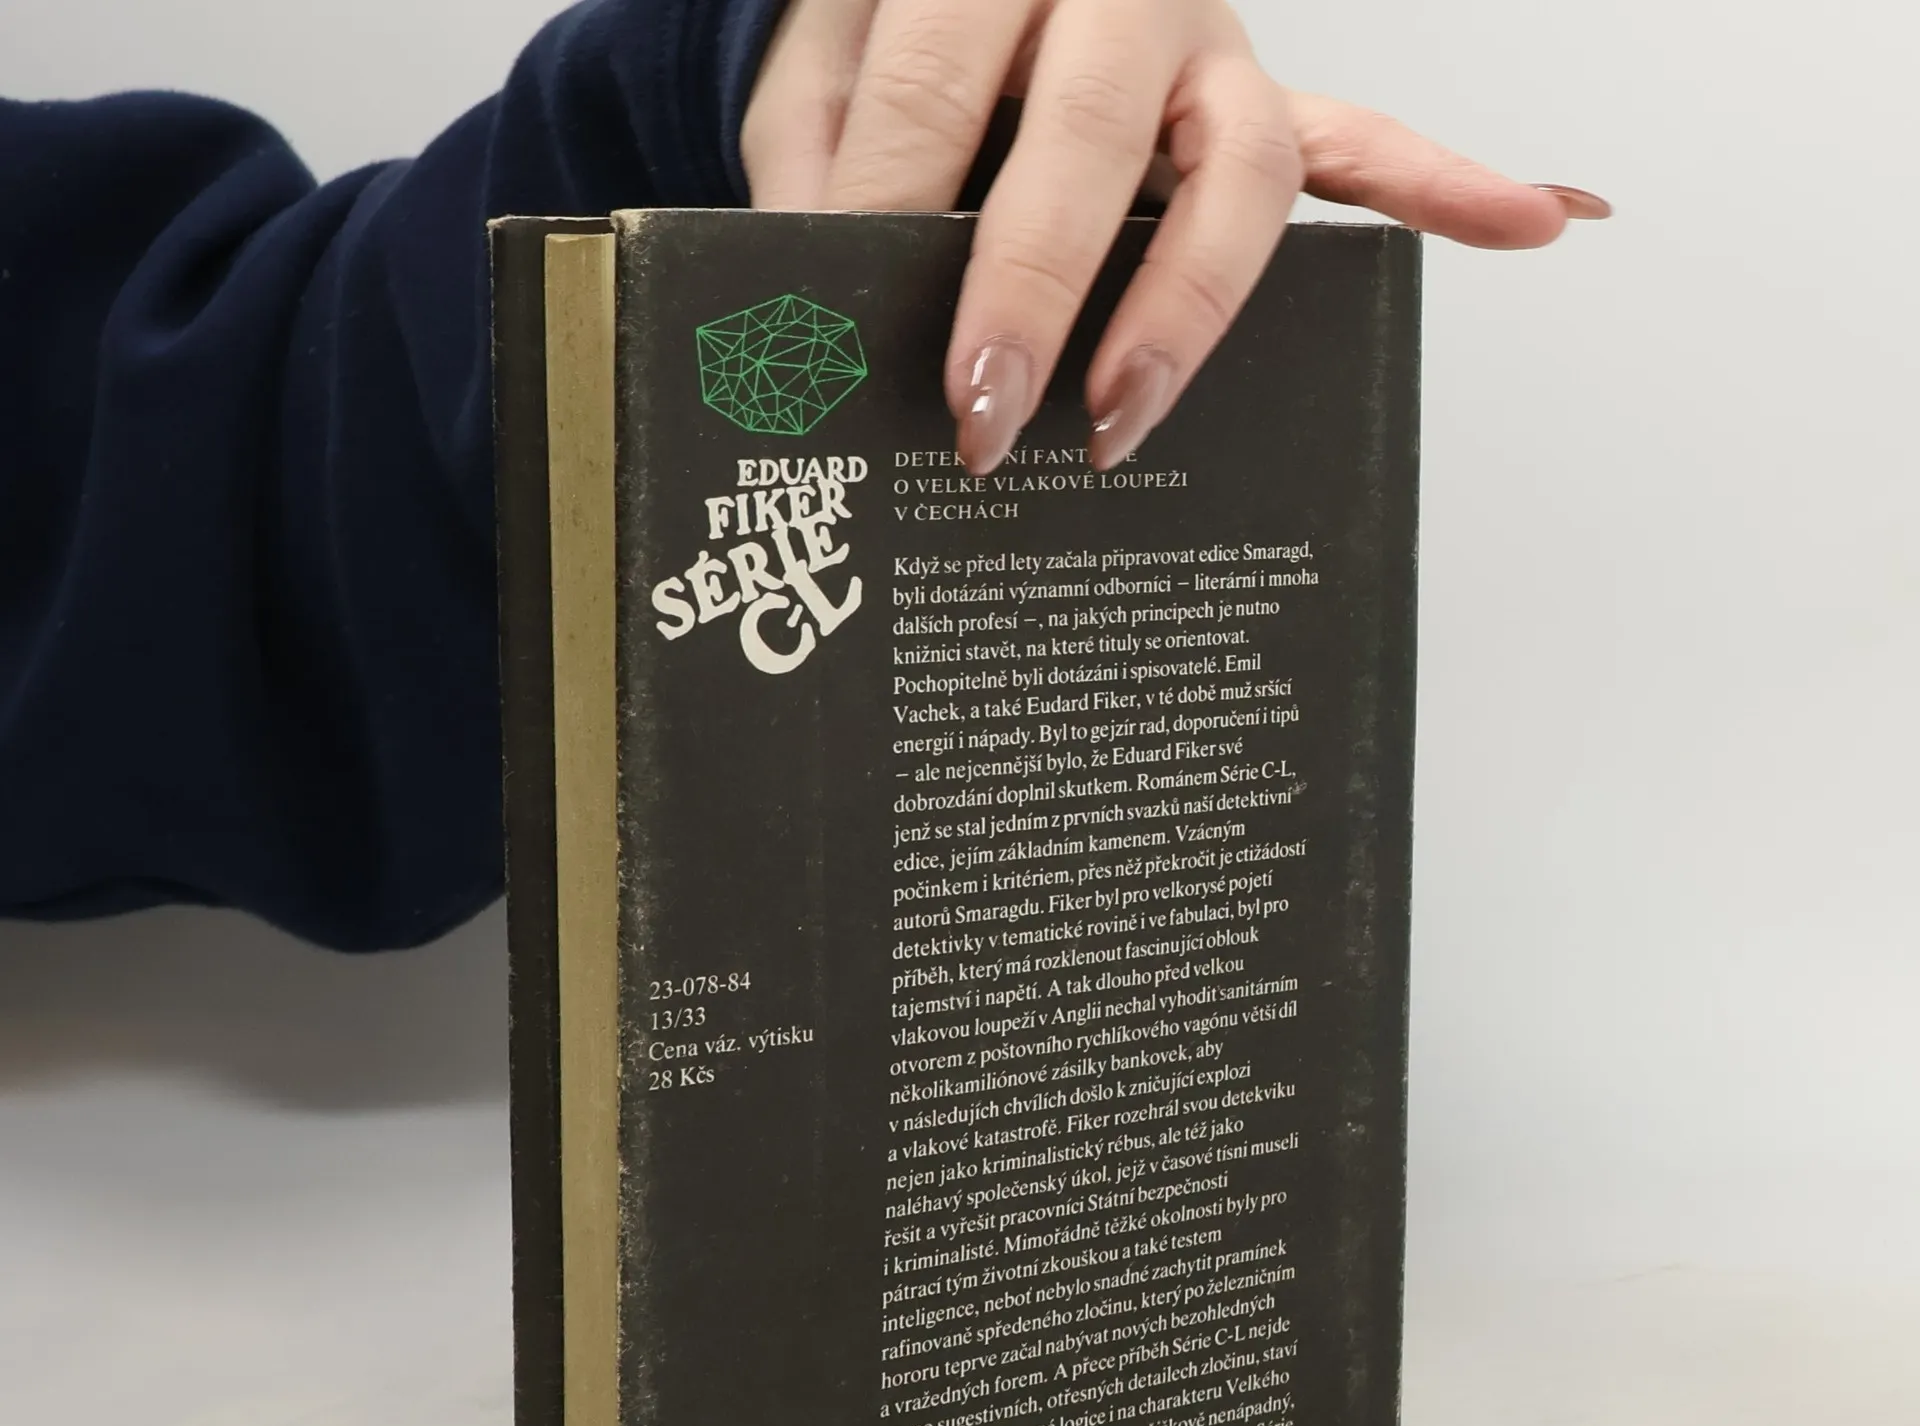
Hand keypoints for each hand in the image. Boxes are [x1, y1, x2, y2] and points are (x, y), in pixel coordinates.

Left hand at [741, 0, 1607, 474]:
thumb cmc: (882, 27)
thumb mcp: (814, 70)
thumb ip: (819, 168)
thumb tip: (815, 302)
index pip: (942, 74)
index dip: (892, 201)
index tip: (844, 322)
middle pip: (1101, 132)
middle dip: (1040, 285)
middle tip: (985, 415)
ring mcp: (1210, 53)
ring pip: (1249, 164)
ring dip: (1193, 304)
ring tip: (1129, 413)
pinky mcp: (1258, 108)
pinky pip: (1361, 145)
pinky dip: (1445, 186)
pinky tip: (1539, 220)